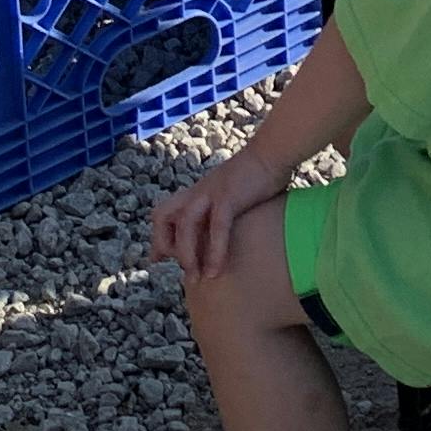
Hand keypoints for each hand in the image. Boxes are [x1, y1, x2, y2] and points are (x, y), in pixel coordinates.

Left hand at [150, 146, 288, 281]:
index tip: (157, 259)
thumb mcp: (231, 193)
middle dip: (163, 243)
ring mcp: (211, 192)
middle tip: (178, 268)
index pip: (165, 211)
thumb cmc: (257, 175)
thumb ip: (220, 209)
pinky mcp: (228, 196)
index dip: (158, 236)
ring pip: (186, 224)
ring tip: (196, 278)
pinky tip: (217, 270)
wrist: (273, 153)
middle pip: (163, 213)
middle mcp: (198, 191)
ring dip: (188, 254)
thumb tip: (221, 228)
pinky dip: (215, 251)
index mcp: (197, 191)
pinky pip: (216, 227)